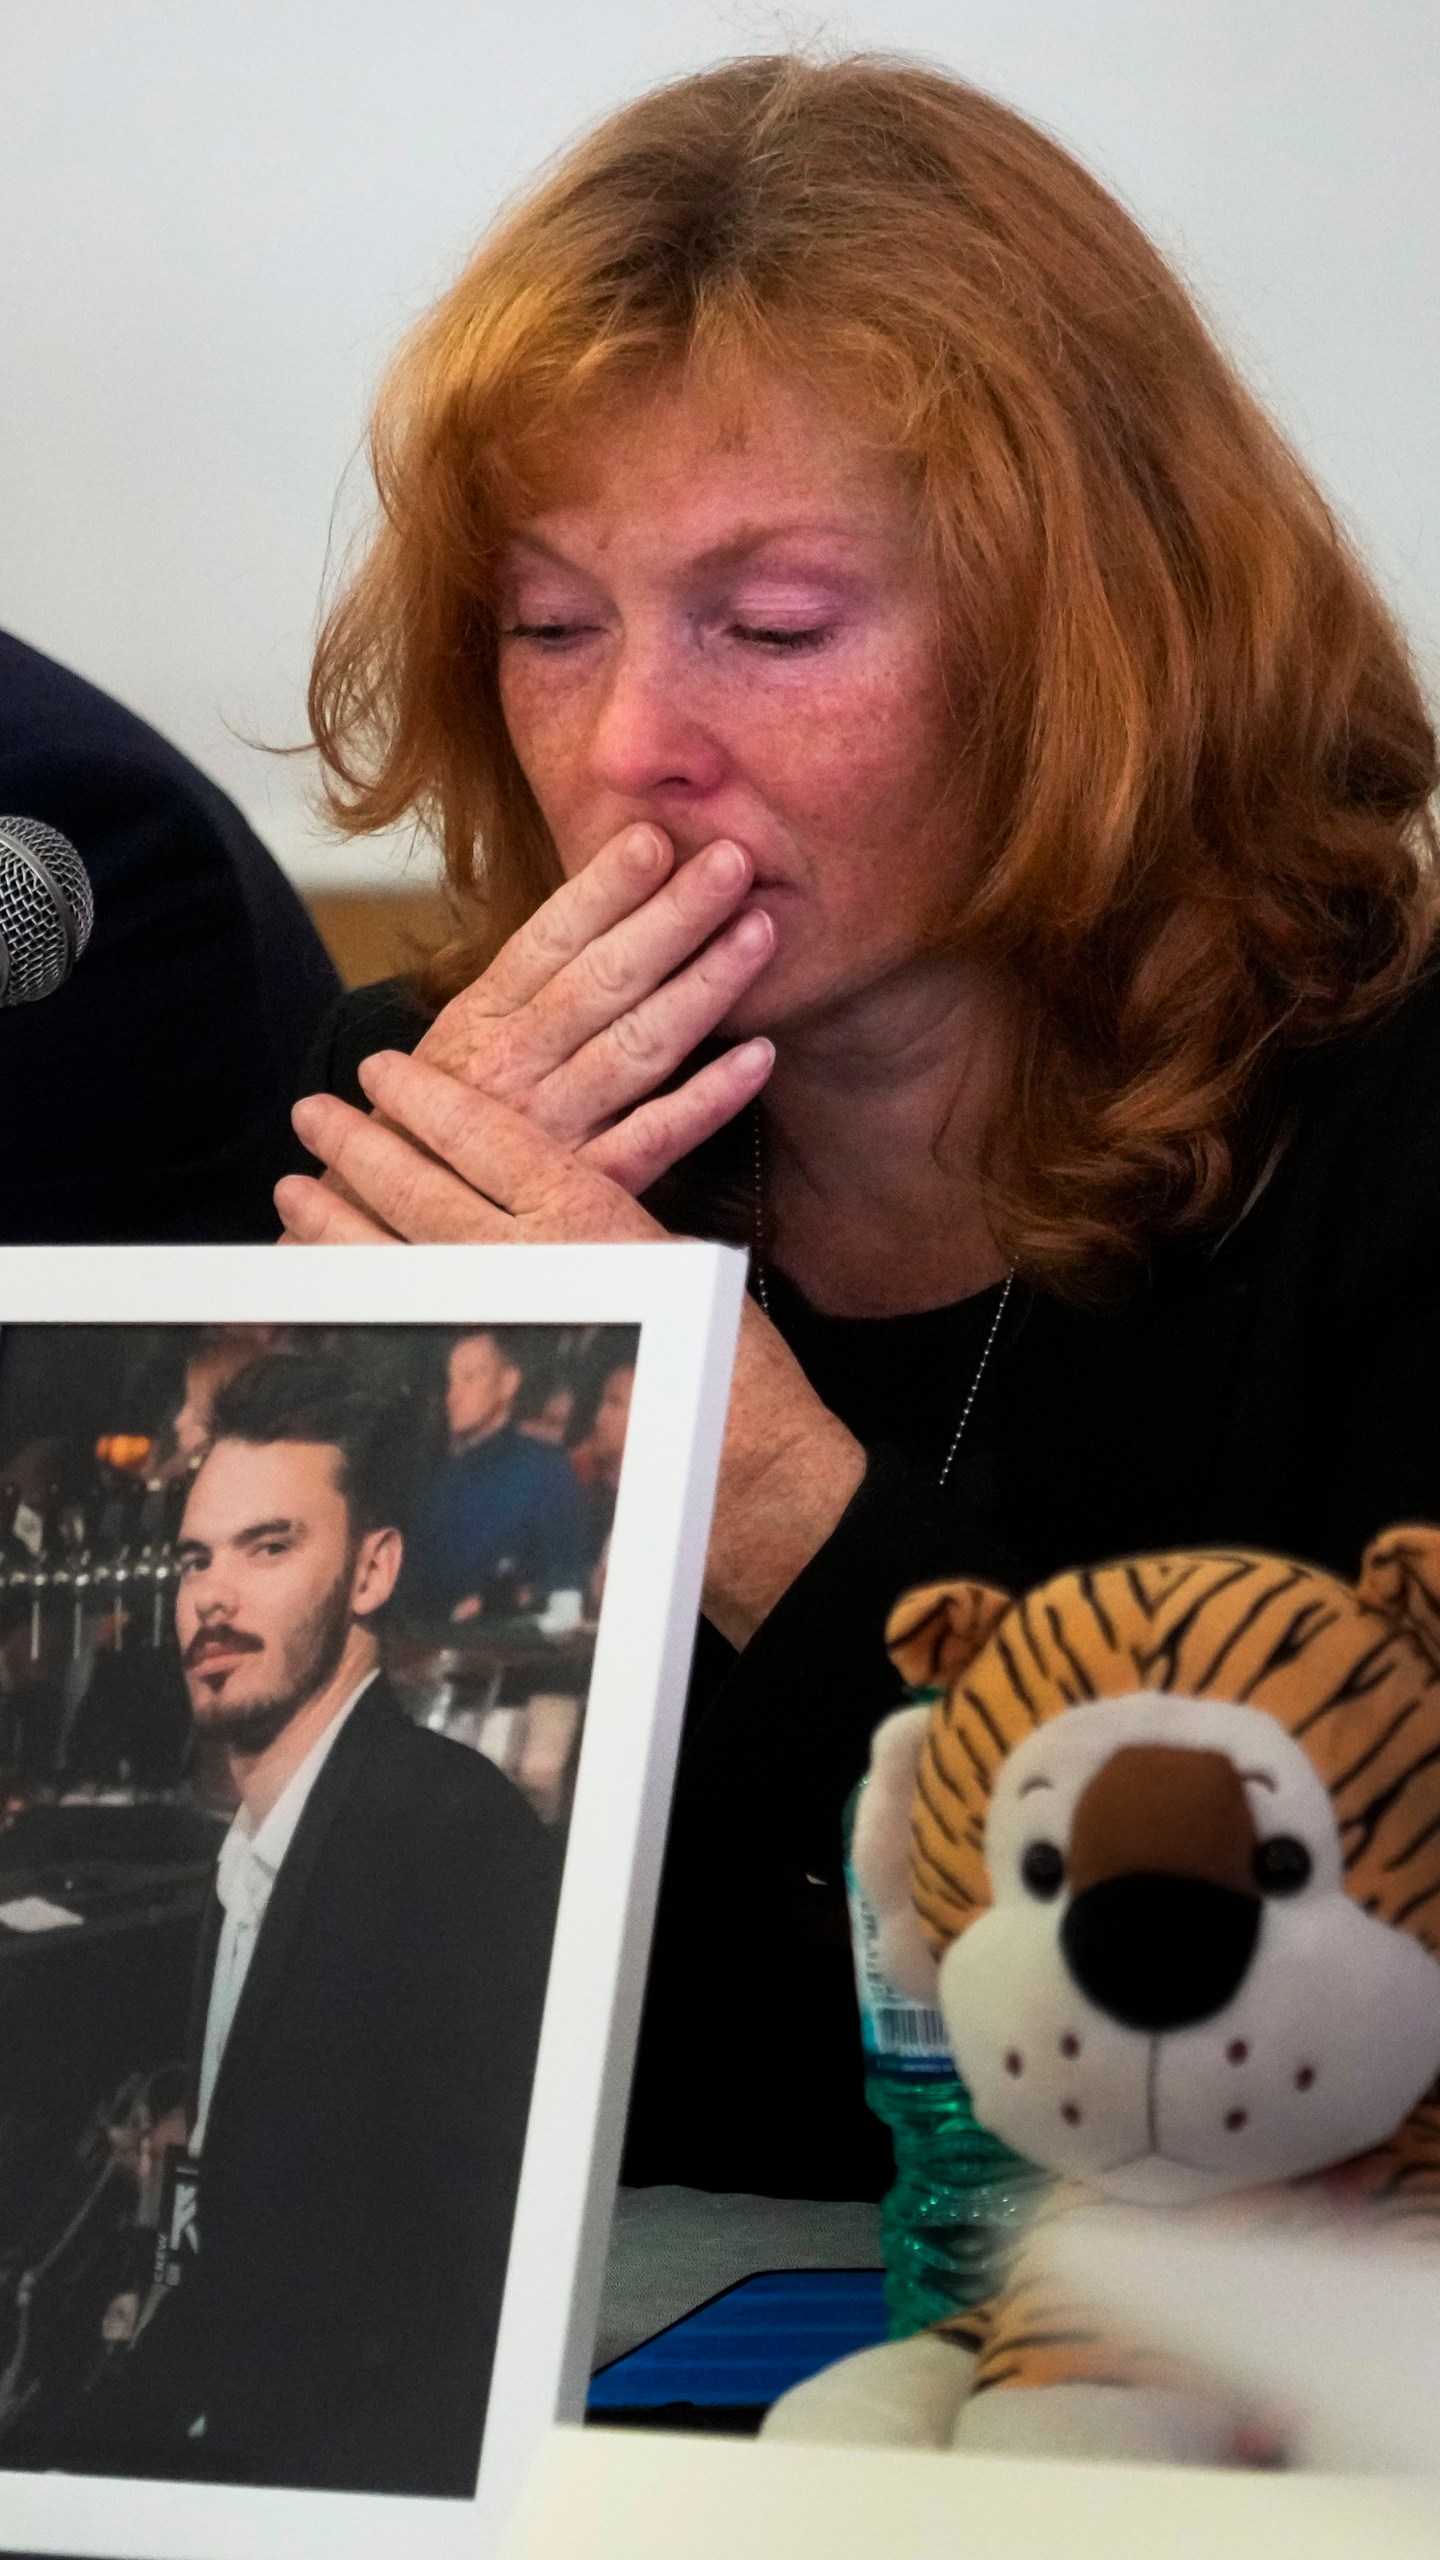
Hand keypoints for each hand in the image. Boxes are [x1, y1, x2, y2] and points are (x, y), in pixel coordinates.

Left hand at [278, 1052, 866, 1645]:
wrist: (745, 1468)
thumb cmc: (730, 1365)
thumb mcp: (672, 1258)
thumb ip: (597, 1221)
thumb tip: (529, 1201)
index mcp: (588, 1207)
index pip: (484, 1132)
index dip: (423, 1097)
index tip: (382, 1070)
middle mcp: (531, 1256)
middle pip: (416, 1186)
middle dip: (356, 1146)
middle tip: (309, 1115)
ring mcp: (493, 1325)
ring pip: (386, 1255)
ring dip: (330, 1218)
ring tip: (291, 1189)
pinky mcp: (476, 1390)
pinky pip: (393, 1332)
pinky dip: (344, 1301)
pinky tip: (312, 1284)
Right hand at [330, 824, 776, 1205]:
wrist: (382, 1235)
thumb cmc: (430, 1128)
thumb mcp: (458, 1045)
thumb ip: (524, 989)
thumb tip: (601, 905)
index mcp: (477, 1023)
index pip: (544, 942)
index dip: (600, 890)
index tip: (653, 838)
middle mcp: (512, 1071)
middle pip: (602, 983)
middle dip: (671, 917)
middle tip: (733, 862)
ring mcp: (549, 1132)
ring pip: (635, 1050)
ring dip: (702, 988)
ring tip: (759, 933)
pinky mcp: (584, 1191)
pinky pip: (654, 1140)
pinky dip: (708, 1101)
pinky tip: (760, 1058)